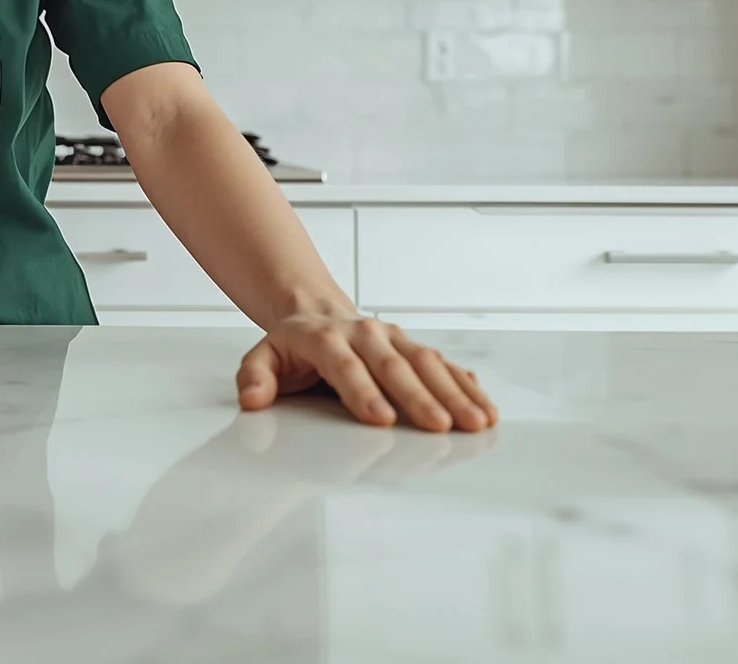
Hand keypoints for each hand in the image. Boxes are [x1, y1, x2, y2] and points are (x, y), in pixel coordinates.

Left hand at [236, 313, 496, 432]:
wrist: (316, 311)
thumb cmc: (292, 346)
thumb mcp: (263, 356)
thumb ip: (255, 377)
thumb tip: (252, 399)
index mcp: (326, 338)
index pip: (345, 366)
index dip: (362, 392)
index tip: (381, 419)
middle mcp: (366, 334)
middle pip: (395, 366)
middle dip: (420, 397)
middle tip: (440, 427)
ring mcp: (395, 338)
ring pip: (428, 363)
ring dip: (454, 393)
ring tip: (475, 422)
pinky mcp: (414, 346)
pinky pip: (445, 364)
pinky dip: (466, 386)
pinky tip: (485, 407)